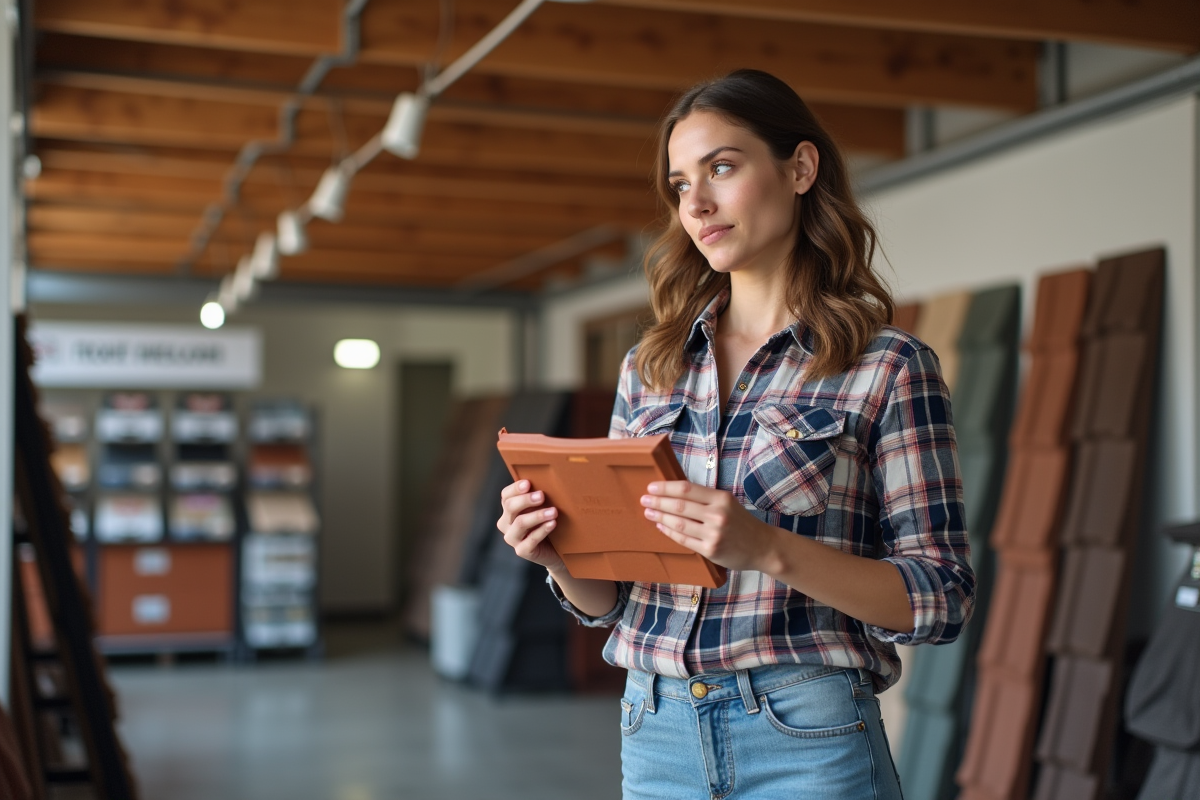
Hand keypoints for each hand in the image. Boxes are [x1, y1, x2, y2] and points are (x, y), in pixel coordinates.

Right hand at [497, 479, 564, 570]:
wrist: (556, 549)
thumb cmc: (547, 523)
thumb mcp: (542, 508)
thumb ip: (539, 496)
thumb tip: (548, 479)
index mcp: (509, 509)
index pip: (506, 495)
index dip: (515, 488)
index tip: (528, 483)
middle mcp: (506, 523)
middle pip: (510, 507)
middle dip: (526, 500)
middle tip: (542, 496)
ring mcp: (513, 538)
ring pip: (520, 523)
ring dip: (537, 515)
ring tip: (553, 511)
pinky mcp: (522, 551)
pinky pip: (531, 540)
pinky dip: (542, 530)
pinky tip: (552, 524)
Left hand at [641, 480, 780, 572]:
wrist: (762, 546)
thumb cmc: (741, 522)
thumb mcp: (727, 502)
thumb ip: (705, 498)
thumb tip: (674, 492)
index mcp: (721, 498)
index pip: (687, 489)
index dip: (666, 487)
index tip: (652, 487)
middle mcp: (717, 515)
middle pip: (679, 506)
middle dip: (658, 502)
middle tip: (644, 500)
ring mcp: (713, 534)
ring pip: (679, 523)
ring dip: (660, 517)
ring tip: (649, 512)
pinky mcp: (710, 550)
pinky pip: (684, 540)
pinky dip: (669, 532)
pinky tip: (661, 527)